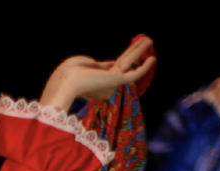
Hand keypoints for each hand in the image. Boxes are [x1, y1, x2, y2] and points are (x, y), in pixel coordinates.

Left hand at [40, 37, 155, 110]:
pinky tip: (152, 59)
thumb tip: (109, 65)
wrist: (67, 82)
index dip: (121, 58)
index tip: (130, 51)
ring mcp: (111, 82)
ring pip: (131, 64)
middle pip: (124, 63)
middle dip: (134, 51)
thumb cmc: (69, 72)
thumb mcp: (82, 63)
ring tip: (149, 39)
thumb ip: (96, 65)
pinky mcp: (117, 81)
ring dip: (140, 50)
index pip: (111, 66)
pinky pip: (134, 75)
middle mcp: (105, 82)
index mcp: (95, 78)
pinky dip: (144, 68)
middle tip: (144, 41)